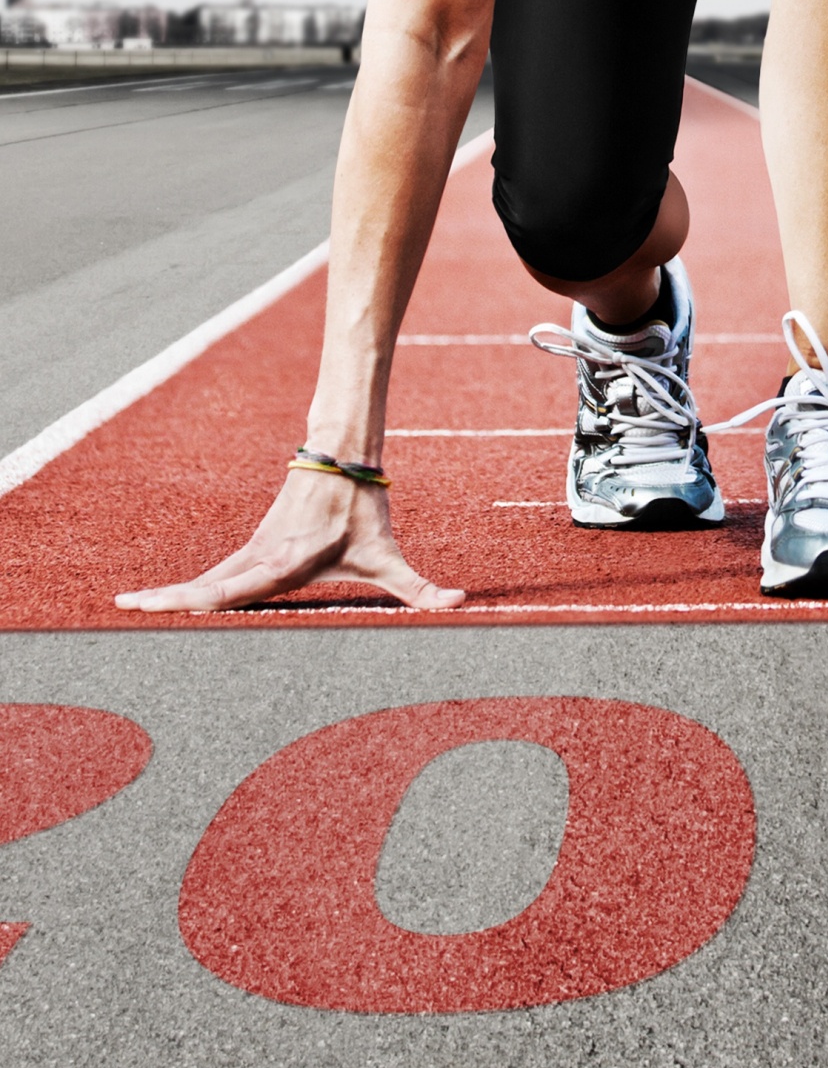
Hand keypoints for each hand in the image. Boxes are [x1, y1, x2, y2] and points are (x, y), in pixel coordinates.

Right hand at [114, 466, 465, 613]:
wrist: (344, 458)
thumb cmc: (365, 511)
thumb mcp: (391, 556)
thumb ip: (423, 588)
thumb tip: (461, 603)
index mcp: (284, 561)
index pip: (234, 587)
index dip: (199, 600)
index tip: (164, 606)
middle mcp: (261, 557)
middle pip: (207, 584)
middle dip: (166, 600)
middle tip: (125, 608)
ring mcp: (252, 552)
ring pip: (205, 579)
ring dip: (168, 595)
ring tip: (125, 605)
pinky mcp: (251, 550)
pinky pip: (212, 576)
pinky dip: (185, 590)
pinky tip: (160, 602)